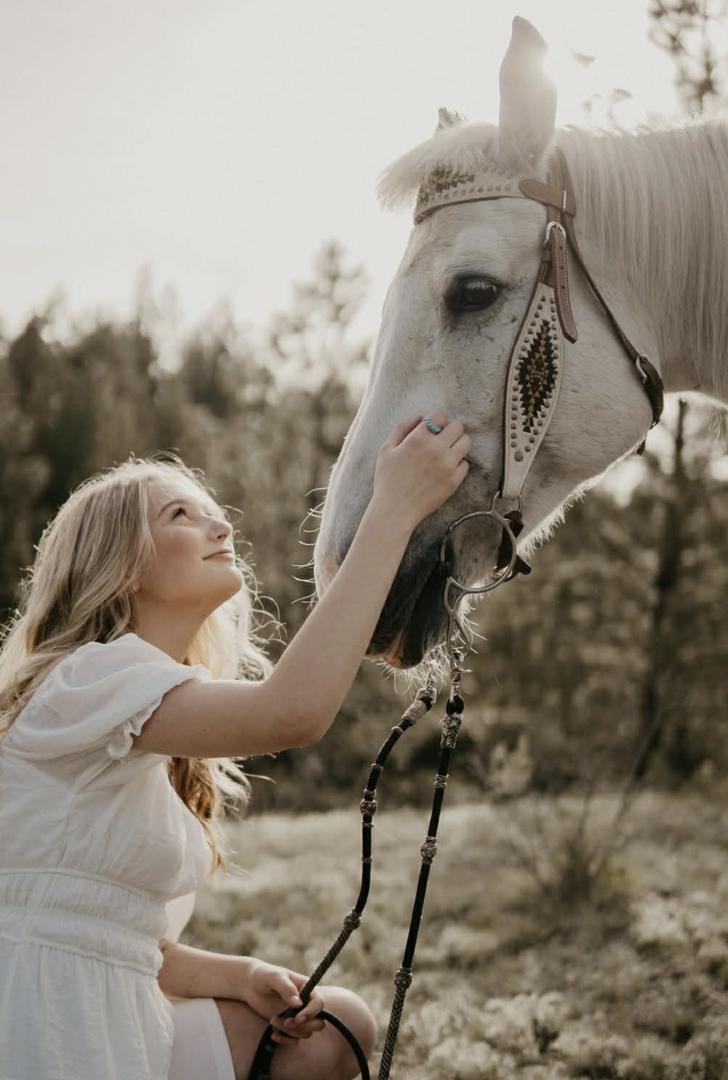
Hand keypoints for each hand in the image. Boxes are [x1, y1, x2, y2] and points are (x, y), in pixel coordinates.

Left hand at [242, 960, 325, 1042]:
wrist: (251, 985)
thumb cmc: (264, 976)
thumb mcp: (274, 978)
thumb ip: (286, 988)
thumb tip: (299, 1004)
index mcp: (308, 988)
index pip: (319, 1004)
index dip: (311, 1013)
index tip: (297, 1018)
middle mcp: (306, 1004)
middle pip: (318, 1023)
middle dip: (303, 1026)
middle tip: (286, 1022)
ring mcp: (298, 1016)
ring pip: (305, 1033)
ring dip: (289, 1031)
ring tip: (272, 1020)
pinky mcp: (289, 1026)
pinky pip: (294, 1040)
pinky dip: (285, 1040)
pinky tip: (273, 1034)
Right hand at [372, 409, 470, 527]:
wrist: (395, 510)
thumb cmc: (388, 480)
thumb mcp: (386, 450)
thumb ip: (401, 429)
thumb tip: (419, 418)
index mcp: (417, 438)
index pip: (440, 415)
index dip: (437, 419)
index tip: (434, 428)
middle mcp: (436, 449)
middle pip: (458, 426)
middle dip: (450, 430)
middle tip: (443, 440)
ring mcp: (447, 465)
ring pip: (466, 442)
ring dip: (457, 444)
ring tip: (447, 453)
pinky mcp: (454, 480)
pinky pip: (465, 464)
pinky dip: (458, 464)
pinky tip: (445, 470)